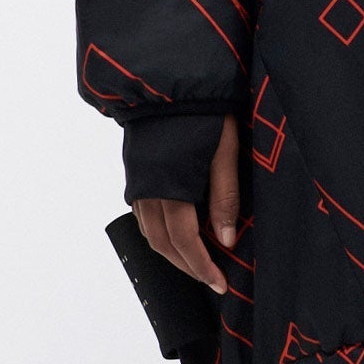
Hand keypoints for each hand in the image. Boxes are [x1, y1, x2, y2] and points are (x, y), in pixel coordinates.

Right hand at [133, 115, 242, 294]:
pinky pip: (142, 214)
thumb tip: (227, 241)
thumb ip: (225, 196)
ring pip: (149, 231)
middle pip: (162, 242)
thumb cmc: (204, 111)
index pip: (183, 240)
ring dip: (171, 251)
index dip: (201, 265)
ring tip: (197, 261)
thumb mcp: (224, 150)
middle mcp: (147, 188)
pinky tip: (176, 233)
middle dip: (186, 266)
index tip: (220, 283)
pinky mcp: (136, 170)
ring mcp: (138, 180)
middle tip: (212, 279)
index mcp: (170, 185)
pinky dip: (158, 231)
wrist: (171, 80)